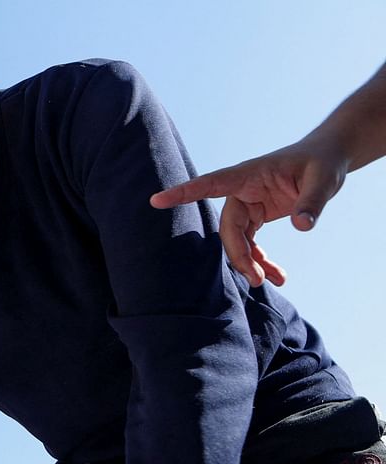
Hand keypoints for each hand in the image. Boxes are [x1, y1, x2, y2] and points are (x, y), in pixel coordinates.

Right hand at [150, 138, 349, 286]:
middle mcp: (242, 191)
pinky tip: (278, 276)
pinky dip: (262, 261)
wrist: (329, 160)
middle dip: (239, 255)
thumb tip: (302, 226)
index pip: (211, 184)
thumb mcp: (325, 178)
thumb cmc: (325, 161)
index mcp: (249, 175)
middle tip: (258, 280)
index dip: (184, 193)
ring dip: (251, 263)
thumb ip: (313, 201)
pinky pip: (251, 243)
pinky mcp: (257, 216)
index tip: (157, 201)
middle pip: (228, 228)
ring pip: (237, 240)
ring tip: (270, 282)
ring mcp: (249, 205)